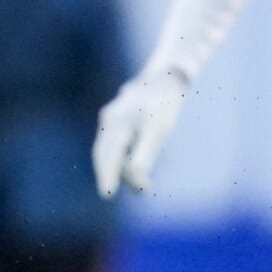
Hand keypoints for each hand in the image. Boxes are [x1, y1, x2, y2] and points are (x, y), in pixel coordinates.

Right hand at [92, 69, 189, 195]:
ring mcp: (112, 116)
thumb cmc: (164, 105)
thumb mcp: (158, 130)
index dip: (107, 176)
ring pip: (108, 145)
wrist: (167, 76)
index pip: (109, 157)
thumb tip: (136, 175)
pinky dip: (116, 152)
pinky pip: (113, 138)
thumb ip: (145, 152)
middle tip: (109, 193)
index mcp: (117, 126)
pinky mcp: (118, 114)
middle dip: (107, 172)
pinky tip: (123, 161)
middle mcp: (110, 121)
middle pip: (104, 152)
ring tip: (123, 182)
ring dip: (113, 164)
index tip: (107, 195)